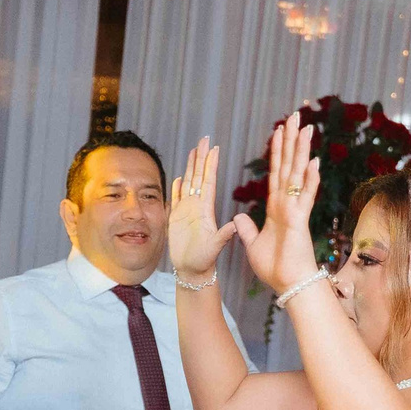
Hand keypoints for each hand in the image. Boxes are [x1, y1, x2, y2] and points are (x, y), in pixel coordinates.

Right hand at [168, 138, 240, 280]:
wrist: (193, 270)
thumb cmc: (204, 260)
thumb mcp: (216, 246)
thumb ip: (224, 235)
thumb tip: (234, 225)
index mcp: (206, 209)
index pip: (209, 181)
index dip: (210, 164)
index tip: (214, 148)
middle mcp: (196, 206)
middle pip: (198, 176)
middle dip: (201, 157)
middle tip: (204, 139)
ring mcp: (186, 211)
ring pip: (188, 183)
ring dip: (191, 167)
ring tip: (193, 150)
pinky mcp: (175, 219)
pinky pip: (175, 199)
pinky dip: (176, 187)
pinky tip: (178, 176)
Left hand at [236, 112, 322, 294]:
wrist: (288, 285)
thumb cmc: (275, 268)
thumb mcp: (253, 244)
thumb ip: (247, 229)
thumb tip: (239, 216)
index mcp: (277, 208)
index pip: (276, 173)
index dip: (278, 152)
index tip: (279, 131)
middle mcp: (288, 204)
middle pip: (289, 165)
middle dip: (292, 140)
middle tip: (296, 116)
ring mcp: (296, 210)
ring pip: (298, 174)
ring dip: (302, 151)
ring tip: (306, 128)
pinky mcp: (300, 220)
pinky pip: (305, 196)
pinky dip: (310, 179)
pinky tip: (314, 161)